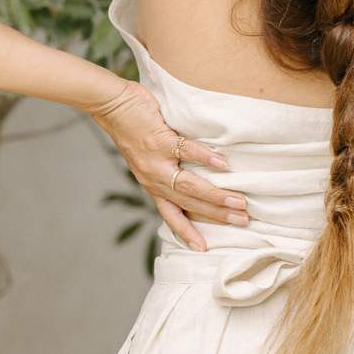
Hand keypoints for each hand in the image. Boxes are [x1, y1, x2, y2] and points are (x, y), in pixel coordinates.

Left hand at [88, 78, 248, 252]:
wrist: (112, 105)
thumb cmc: (133, 130)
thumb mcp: (146, 159)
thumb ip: (166, 170)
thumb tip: (192, 176)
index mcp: (152, 185)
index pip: (171, 215)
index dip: (186, 232)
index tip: (203, 248)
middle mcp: (154, 179)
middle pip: (189, 203)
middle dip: (217, 215)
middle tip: (242, 221)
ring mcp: (157, 161)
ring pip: (189, 185)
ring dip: (216, 196)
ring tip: (239, 203)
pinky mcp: (160, 141)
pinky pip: (187, 152)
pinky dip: (206, 158)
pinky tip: (224, 164)